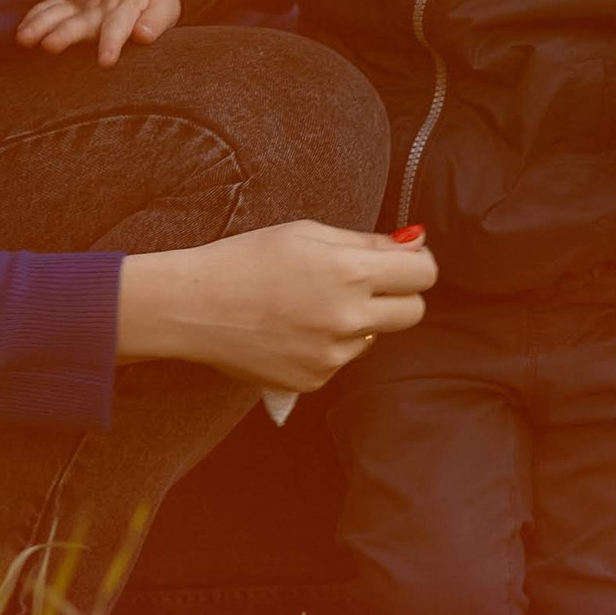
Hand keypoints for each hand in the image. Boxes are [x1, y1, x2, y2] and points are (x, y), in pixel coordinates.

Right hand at [17, 0, 182, 66]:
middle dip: (65, 33)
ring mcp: (83, 6)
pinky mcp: (72, 6)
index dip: (111, 42)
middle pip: (81, 21)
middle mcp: (100, 8)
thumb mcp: (166, 5)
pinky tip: (21, 32)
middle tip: (50, 46)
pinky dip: (35, 16)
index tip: (105, 62)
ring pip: (59, 13)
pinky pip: (50, 7)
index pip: (118, 25)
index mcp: (126, 9)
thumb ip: (156, 20)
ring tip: (24, 38)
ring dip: (41, 24)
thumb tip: (145, 35)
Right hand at [117, 221, 436, 391]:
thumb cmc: (248, 258)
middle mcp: (347, 319)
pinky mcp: (312, 381)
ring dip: (359, 322)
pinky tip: (293, 329)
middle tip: (369, 283)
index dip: (416, 263)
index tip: (402, 261)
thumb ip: (369, 242)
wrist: (192, 307)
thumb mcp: (309, 234)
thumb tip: (416, 242)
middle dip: (400, 295)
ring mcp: (331, 356)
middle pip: (414, 312)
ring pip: (375, 337)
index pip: (423, 274)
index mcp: (350, 273)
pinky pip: (342, 360)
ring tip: (310, 305)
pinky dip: (328, 345)